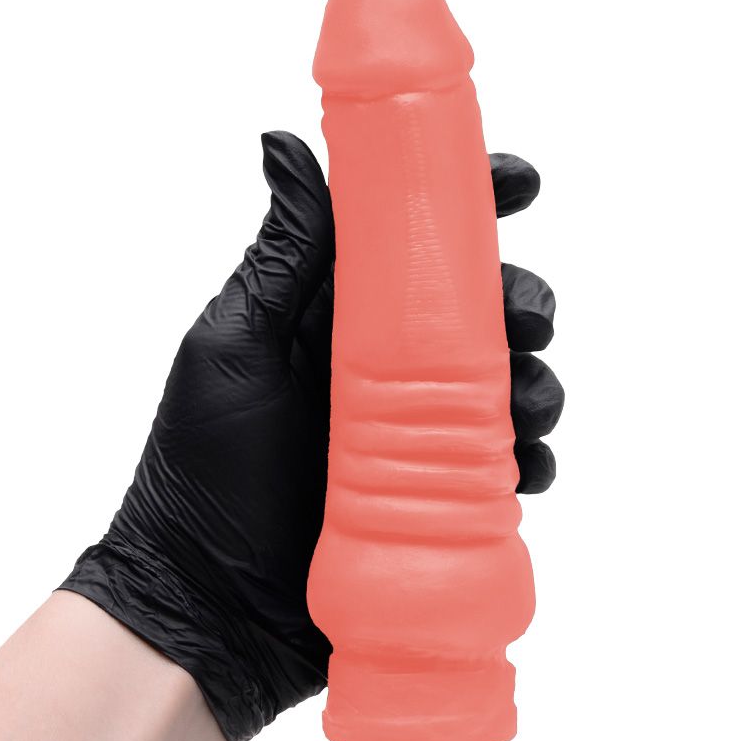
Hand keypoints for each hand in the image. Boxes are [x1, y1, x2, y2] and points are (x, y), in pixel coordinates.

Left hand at [60, 132, 563, 740]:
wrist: (207, 601)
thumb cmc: (205, 467)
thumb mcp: (237, 347)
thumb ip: (282, 254)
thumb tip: (283, 140)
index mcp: (338, 319)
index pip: (414, 246)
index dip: (473, 207)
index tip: (519, 184)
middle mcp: (384, 369)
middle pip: (477, 314)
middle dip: (519, 301)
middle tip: (526, 316)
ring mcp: (413, 436)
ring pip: (504, 386)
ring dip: (535, 382)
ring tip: (530, 402)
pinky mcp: (435, 498)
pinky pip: (503, 467)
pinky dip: (529, 460)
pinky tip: (529, 466)